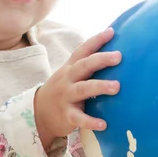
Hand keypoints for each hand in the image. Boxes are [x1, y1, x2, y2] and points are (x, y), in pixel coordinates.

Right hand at [34, 27, 120, 148]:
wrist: (38, 113)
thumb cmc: (62, 90)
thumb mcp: (70, 75)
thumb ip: (87, 65)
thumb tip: (114, 54)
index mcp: (70, 68)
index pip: (83, 50)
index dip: (96, 40)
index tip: (111, 31)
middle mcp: (68, 79)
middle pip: (83, 66)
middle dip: (100, 60)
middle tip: (118, 57)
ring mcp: (66, 97)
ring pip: (83, 89)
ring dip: (99, 86)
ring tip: (116, 87)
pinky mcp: (66, 115)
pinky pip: (79, 118)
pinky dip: (91, 121)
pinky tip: (104, 124)